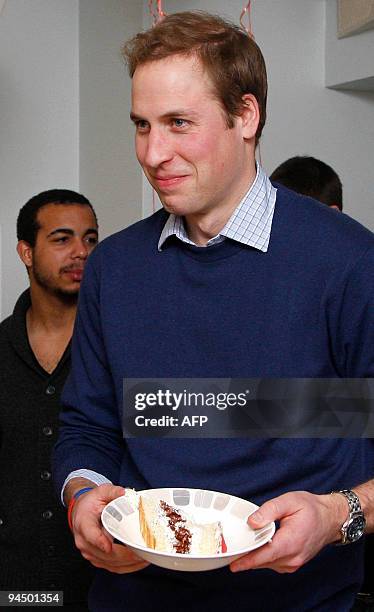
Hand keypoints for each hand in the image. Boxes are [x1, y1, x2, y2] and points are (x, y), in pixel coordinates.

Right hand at [70, 483, 149, 572]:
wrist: (81, 512)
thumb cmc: (90, 503)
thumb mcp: (100, 492)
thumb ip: (111, 491)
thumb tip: (122, 492)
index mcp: (84, 524)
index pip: (91, 536)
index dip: (101, 542)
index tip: (110, 546)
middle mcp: (85, 542)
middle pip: (105, 554)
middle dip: (125, 556)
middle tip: (142, 553)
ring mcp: (91, 553)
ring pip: (110, 564)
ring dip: (129, 564)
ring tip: (146, 559)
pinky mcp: (97, 559)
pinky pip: (112, 567)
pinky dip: (127, 567)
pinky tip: (139, 563)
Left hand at [230, 490, 346, 573]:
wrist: (331, 518)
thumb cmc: (312, 509)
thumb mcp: (289, 501)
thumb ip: (269, 510)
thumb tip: (252, 522)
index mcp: (291, 541)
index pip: (265, 555)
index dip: (247, 560)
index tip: (233, 564)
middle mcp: (293, 557)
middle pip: (263, 561)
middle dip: (246, 557)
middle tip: (229, 551)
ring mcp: (294, 563)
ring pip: (268, 564)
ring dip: (255, 557)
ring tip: (241, 547)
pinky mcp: (293, 564)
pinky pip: (274, 563)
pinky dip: (264, 558)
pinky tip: (258, 547)